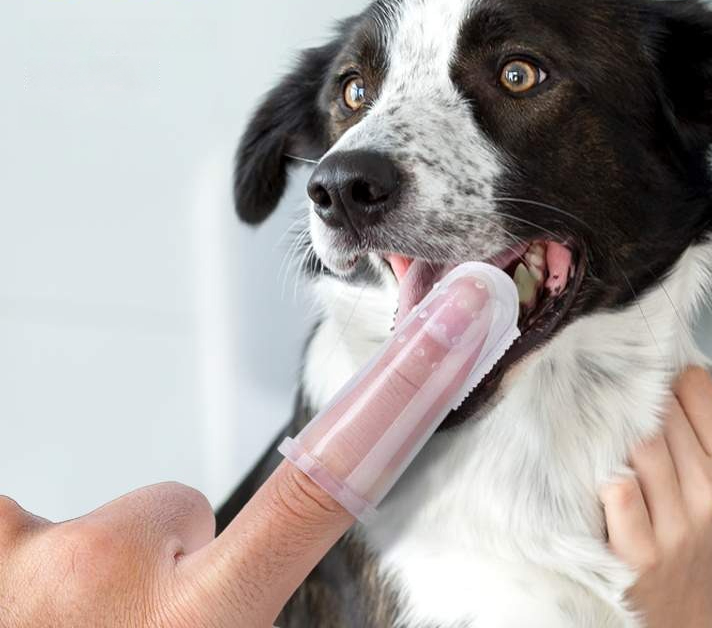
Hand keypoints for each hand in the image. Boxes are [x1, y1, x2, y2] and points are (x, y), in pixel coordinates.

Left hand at [0, 271, 495, 626]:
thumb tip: (237, 566)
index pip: (305, 508)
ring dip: (97, 576)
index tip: (423, 356)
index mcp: (198, 625)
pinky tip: (25, 581)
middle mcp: (116, 587)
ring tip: (81, 624)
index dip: (372, 428)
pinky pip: (9, 517)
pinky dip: (23, 552)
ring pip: (109, 525)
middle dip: (166, 567)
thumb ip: (232, 602)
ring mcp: (35, 568)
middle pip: (177, 512)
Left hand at [600, 367, 711, 627]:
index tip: (630, 371)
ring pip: (639, 443)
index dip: (658, 372)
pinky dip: (598, 475)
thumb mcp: (702, 485)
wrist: (682, 616)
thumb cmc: (683, 536)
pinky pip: (618, 489)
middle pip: (660, 412)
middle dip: (624, 398)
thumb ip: (685, 432)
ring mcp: (676, 526)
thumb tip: (649, 368)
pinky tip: (584, 473)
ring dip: (608, 433)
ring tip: (584, 427)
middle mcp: (707, 494)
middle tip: (592, 391)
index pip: (694, 390)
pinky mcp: (641, 554)